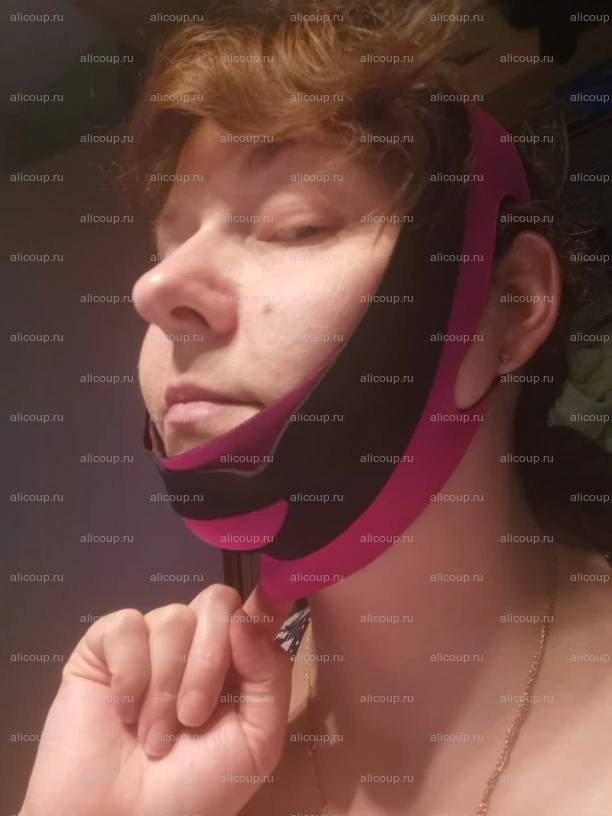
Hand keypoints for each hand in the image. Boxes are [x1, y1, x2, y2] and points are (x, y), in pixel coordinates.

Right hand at [19, 583, 293, 815]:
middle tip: (193, 720)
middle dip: (208, 663)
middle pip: (217, 603)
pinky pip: (125, 625)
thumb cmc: (194, 791)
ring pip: (173, 618)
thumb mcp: (255, 743)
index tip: (280, 591)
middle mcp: (196, 642)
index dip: (270, 592)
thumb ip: (269, 676)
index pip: (257, 607)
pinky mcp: (104, 647)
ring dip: (166, 687)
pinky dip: (129, 673)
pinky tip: (123, 712)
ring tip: (154, 737)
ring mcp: (149, 641)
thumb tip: (248, 617)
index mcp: (237, 661)